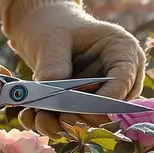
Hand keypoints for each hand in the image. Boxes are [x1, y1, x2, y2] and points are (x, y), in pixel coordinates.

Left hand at [5, 0, 144, 136]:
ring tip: (37, 117)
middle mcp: (121, 76)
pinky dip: (53, 124)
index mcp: (123, 50)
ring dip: (63, 125)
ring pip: (91, 121)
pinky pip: (75, 123)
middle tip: (53, 117)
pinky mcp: (88, 106)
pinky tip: (30, 117)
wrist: (46, 30)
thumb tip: (54, 97)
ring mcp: (106, 94)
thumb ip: (54, 65)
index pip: (123, 82)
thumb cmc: (55, 27)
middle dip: (80, 117)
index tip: (74, 109)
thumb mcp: (52, 39)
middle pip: (111, 109)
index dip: (102, 101)